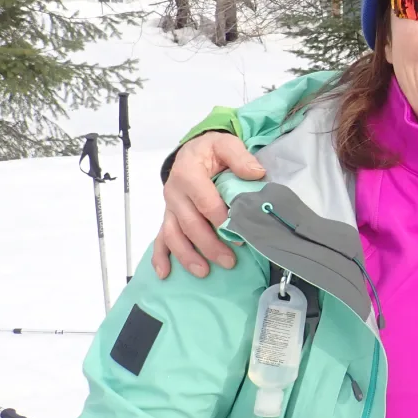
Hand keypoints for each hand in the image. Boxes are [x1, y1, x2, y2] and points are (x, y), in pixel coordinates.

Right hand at [152, 131, 265, 278]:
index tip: (239, 233)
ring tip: (204, 272)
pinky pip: (160, 238)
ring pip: (173, 235)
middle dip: (209, 245)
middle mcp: (174, 192)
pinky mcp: (168, 216)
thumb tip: (256, 173)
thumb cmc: (210, 150)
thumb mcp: (226, 144)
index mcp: (188, 173)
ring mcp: (169, 207)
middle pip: (190, 223)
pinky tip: (165, 273)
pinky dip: (160, 257)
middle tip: (229, 261)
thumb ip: (240, 157)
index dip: (221, 219)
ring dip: (187, 255)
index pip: (205, 201)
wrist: (192, 151)